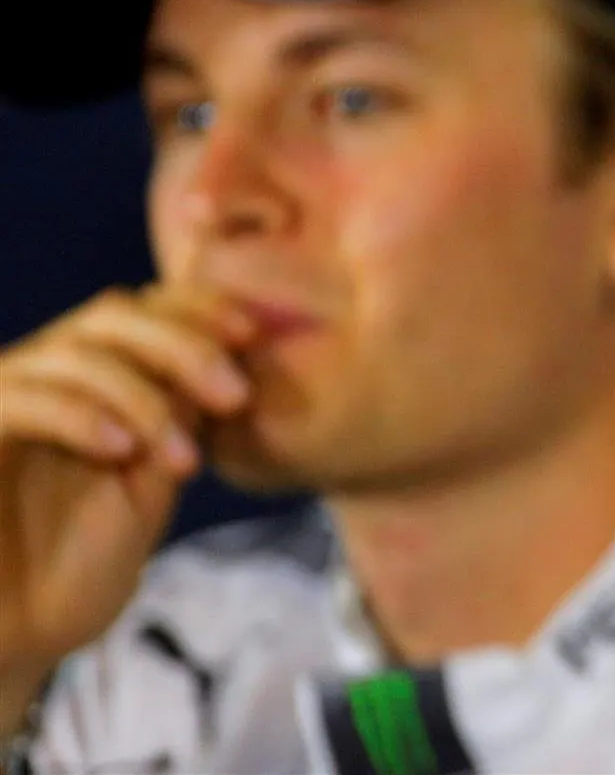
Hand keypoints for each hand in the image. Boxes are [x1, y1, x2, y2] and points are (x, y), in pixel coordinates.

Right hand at [0, 285, 253, 707]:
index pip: (142, 308)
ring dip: (143, 395)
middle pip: (112, 315)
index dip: (199, 308)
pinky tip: (122, 450)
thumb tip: (232, 353)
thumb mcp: (153, 479)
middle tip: (236, 396)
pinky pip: (19, 398)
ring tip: (184, 459)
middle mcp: (40, 377)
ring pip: (74, 351)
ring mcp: (2, 402)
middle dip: (185, 345)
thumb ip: (182, 414)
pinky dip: (79, 414)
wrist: (12, 640)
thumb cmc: (80, 565)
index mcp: (88, 379)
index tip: (255, 335)